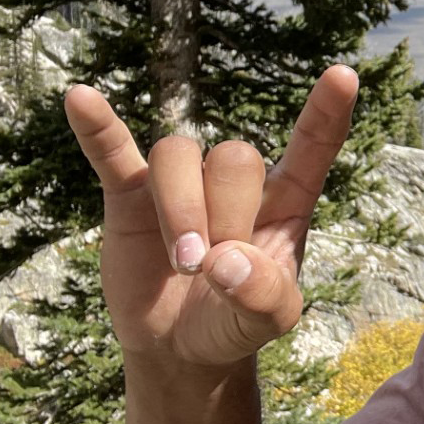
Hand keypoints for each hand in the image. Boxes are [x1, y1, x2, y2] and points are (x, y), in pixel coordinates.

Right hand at [63, 67, 358, 372]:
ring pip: (178, 154)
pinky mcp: (129, 195)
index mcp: (283, 202)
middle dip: (225, 214)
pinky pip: (112, 150)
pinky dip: (97, 127)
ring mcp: (179, 182)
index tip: (343, 75)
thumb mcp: (267, 322)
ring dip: (180, 208)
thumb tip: (227, 261)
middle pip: (233, 155)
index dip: (326, 113)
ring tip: (183, 263)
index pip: (311, 147)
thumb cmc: (235, 323)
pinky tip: (79, 98)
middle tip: (212, 269)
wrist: (179, 349)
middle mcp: (232, 181)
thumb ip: (263, 295)